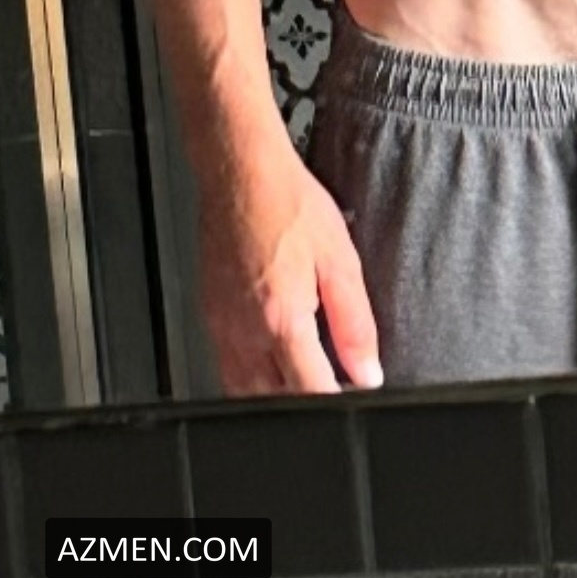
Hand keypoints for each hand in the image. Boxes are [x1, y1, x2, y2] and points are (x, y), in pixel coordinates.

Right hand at [196, 140, 382, 395]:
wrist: (240, 172)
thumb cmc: (287, 204)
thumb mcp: (340, 260)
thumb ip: (355, 324)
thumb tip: (368, 372)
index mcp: (282, 322)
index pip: (308, 395)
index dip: (334, 405)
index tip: (352, 397)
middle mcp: (244, 334)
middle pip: (272, 403)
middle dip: (302, 402)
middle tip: (330, 382)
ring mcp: (220, 329)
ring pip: (244, 392)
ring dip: (274, 393)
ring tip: (303, 368)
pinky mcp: (208, 317)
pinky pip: (226, 366)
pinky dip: (250, 374)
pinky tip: (273, 348)